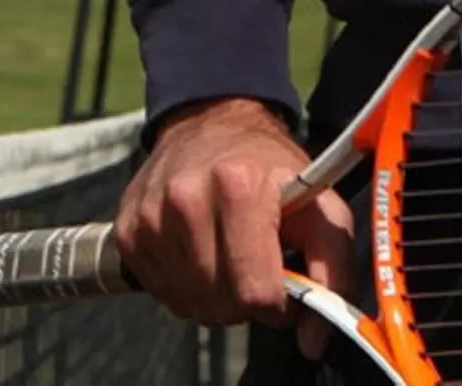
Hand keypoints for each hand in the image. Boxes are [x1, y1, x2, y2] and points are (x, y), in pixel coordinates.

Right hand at [112, 97, 352, 356]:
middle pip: (221, 302)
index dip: (277, 303)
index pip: (256, 291)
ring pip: (190, 302)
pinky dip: (183, 287)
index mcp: (238, 186)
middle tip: (254, 267)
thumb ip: (332, 273)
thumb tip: (313, 340)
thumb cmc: (270, 169)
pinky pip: (160, 291)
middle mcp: (186, 197)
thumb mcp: (322, 207)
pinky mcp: (128, 225)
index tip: (281, 282)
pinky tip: (197, 255)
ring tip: (226, 258)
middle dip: (245, 301)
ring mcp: (151, 211)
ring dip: (214, 296)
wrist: (212, 122)